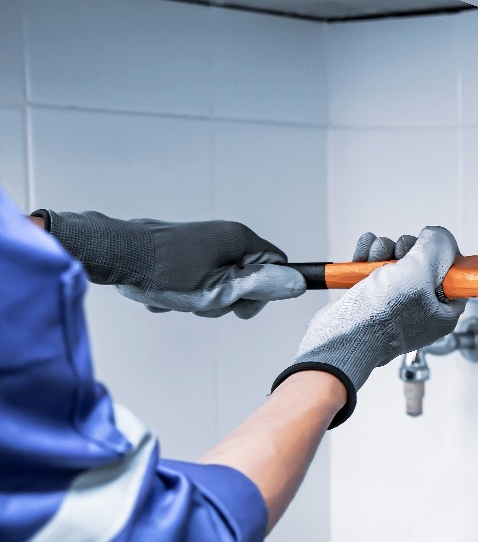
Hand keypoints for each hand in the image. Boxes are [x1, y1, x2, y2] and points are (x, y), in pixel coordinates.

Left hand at [34, 210, 304, 318]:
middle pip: (247, 276)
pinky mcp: (183, 249)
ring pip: (219, 280)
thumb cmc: (163, 271)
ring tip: (179, 297)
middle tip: (203, 302)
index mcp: (239, 239)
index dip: (264, 292)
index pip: (277, 265)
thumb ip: (260, 287)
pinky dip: (184, 289)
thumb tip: (297, 283)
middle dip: (227, 298)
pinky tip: (165, 293)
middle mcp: (224, 235)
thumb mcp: (219, 290)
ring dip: (202, 297)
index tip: (240, 307)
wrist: (116, 255)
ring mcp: (203, 241)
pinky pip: (196, 276)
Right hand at [275, 227, 465, 425]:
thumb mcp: (421, 273)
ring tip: (373, 259)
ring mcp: (396, 303)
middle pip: (423, 262)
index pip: (454, 274)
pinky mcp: (372, 298)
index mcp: (444, 311)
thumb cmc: (382, 318)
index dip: (441, 255)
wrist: (341, 336)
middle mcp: (422, 308)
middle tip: (399, 256)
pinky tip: (361, 257)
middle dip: (406, 250)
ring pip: (396, 261)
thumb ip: (437, 247)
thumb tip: (438, 235)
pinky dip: (367, 257)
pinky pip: (375, 267)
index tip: (428, 248)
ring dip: (383, 251)